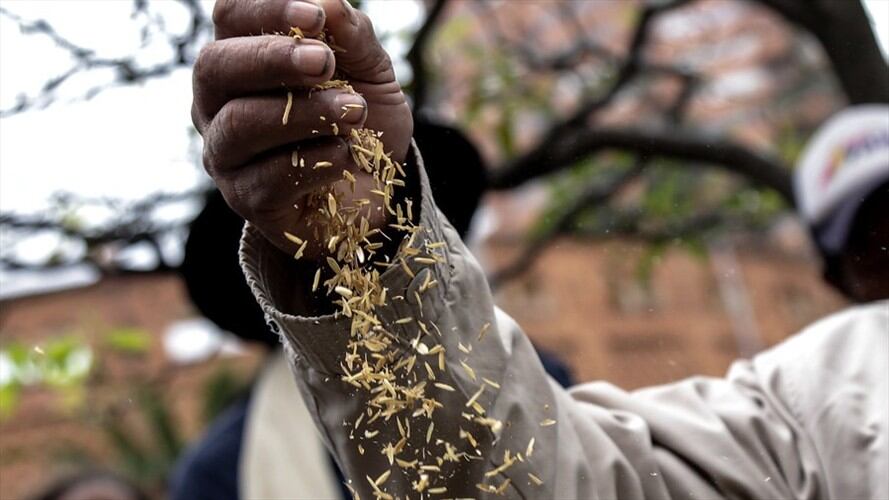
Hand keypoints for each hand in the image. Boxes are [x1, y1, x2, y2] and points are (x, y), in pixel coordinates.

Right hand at [192, 0, 412, 254]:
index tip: (315, 16)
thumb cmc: (362, 120)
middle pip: (214, 66)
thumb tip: (331, 3)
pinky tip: (345, 155)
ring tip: (353, 111)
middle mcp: (218, 102)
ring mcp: (226, 154)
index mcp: (242, 56)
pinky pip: (268, 178)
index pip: (230, 16)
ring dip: (303, 113)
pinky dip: (314, 161)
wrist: (380, 189)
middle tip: (324, 62)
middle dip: (271, 60)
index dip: (266, 9)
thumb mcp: (371, 73)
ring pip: (239, 124)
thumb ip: (354, 39)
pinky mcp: (248, 199)